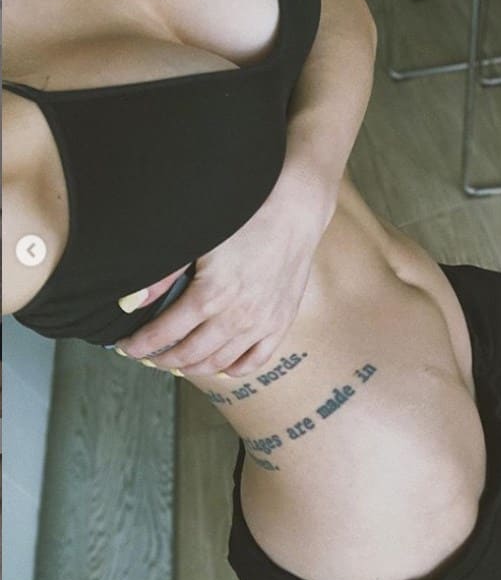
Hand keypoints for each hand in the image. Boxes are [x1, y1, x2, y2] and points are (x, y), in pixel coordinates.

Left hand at [114, 173, 333, 376]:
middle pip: (189, 355)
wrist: (295, 210)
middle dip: (161, 359)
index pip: (164, 334)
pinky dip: (232, 369)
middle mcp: (237, 316)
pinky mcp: (281, 322)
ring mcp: (262, 323)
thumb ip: (163, 275)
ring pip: (219, 363)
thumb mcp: (198, 239)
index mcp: (211, 295)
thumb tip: (130, 302)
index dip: (140, 344)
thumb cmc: (245, 217)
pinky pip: (254, 360)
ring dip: (192, 368)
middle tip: (148, 356)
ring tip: (176, 362)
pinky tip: (218, 365)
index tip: (126, 347)